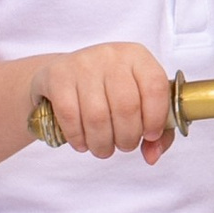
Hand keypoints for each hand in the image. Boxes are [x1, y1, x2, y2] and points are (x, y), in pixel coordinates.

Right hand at [35, 42, 174, 163]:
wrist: (61, 72)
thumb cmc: (107, 89)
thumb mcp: (136, 98)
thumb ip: (155, 130)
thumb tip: (152, 156)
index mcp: (137, 57)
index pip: (155, 87)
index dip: (156, 118)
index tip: (150, 135)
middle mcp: (111, 56)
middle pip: (126, 107)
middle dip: (128, 137)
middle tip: (124, 146)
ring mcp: (83, 64)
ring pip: (98, 116)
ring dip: (103, 143)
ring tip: (103, 149)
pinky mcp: (58, 76)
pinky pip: (70, 116)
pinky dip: (78, 138)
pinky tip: (83, 143)